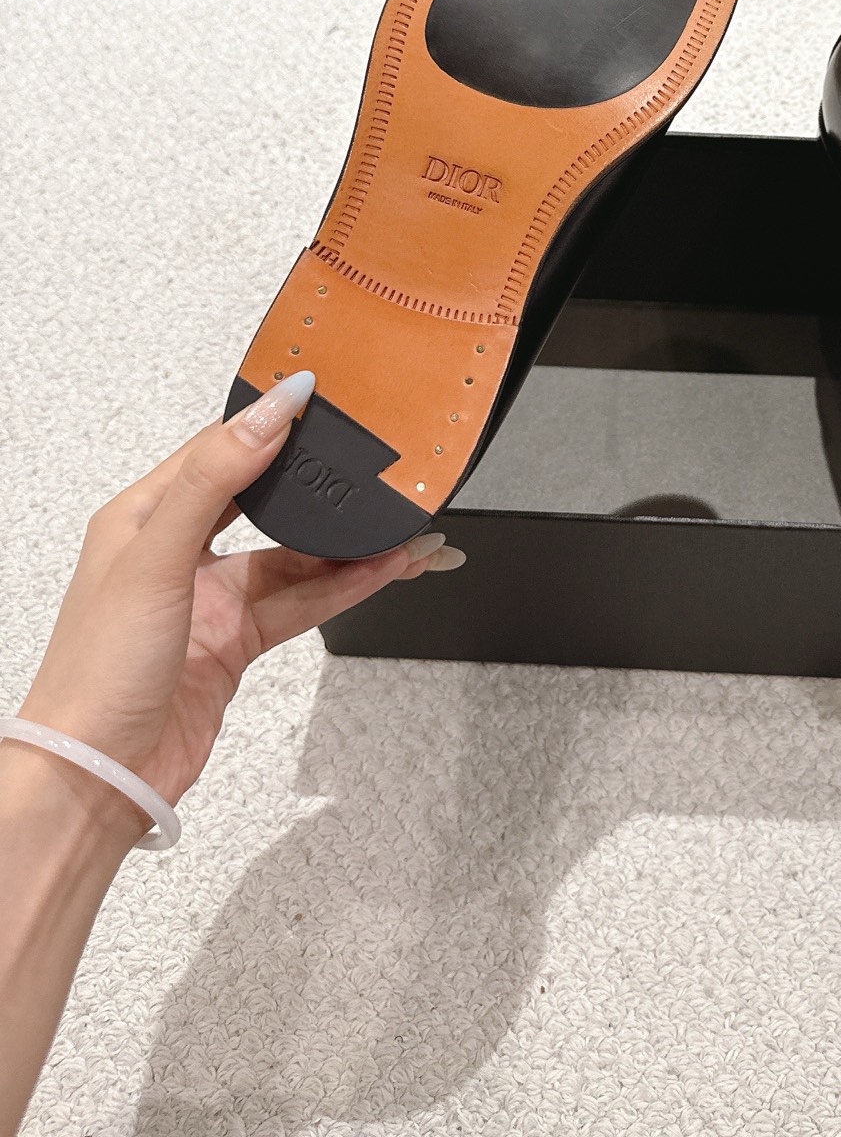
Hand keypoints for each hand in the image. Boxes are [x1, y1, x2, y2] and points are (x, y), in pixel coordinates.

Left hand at [17, 372, 462, 829]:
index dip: (272, 422)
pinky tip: (386, 571)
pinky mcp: (236, 642)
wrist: (98, 777)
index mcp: (146, 515)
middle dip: (326, 489)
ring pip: (298, 557)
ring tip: (410, 532)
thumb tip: (266, 414)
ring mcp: (212, 599)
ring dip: (353, 546)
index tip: (321, 397)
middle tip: (381, 471)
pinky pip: (304, 601)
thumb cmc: (96, 672)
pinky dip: (348, 585)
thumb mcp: (155, 557)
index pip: (220, 448)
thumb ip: (212, 480)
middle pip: (270, 503)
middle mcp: (180, 552)